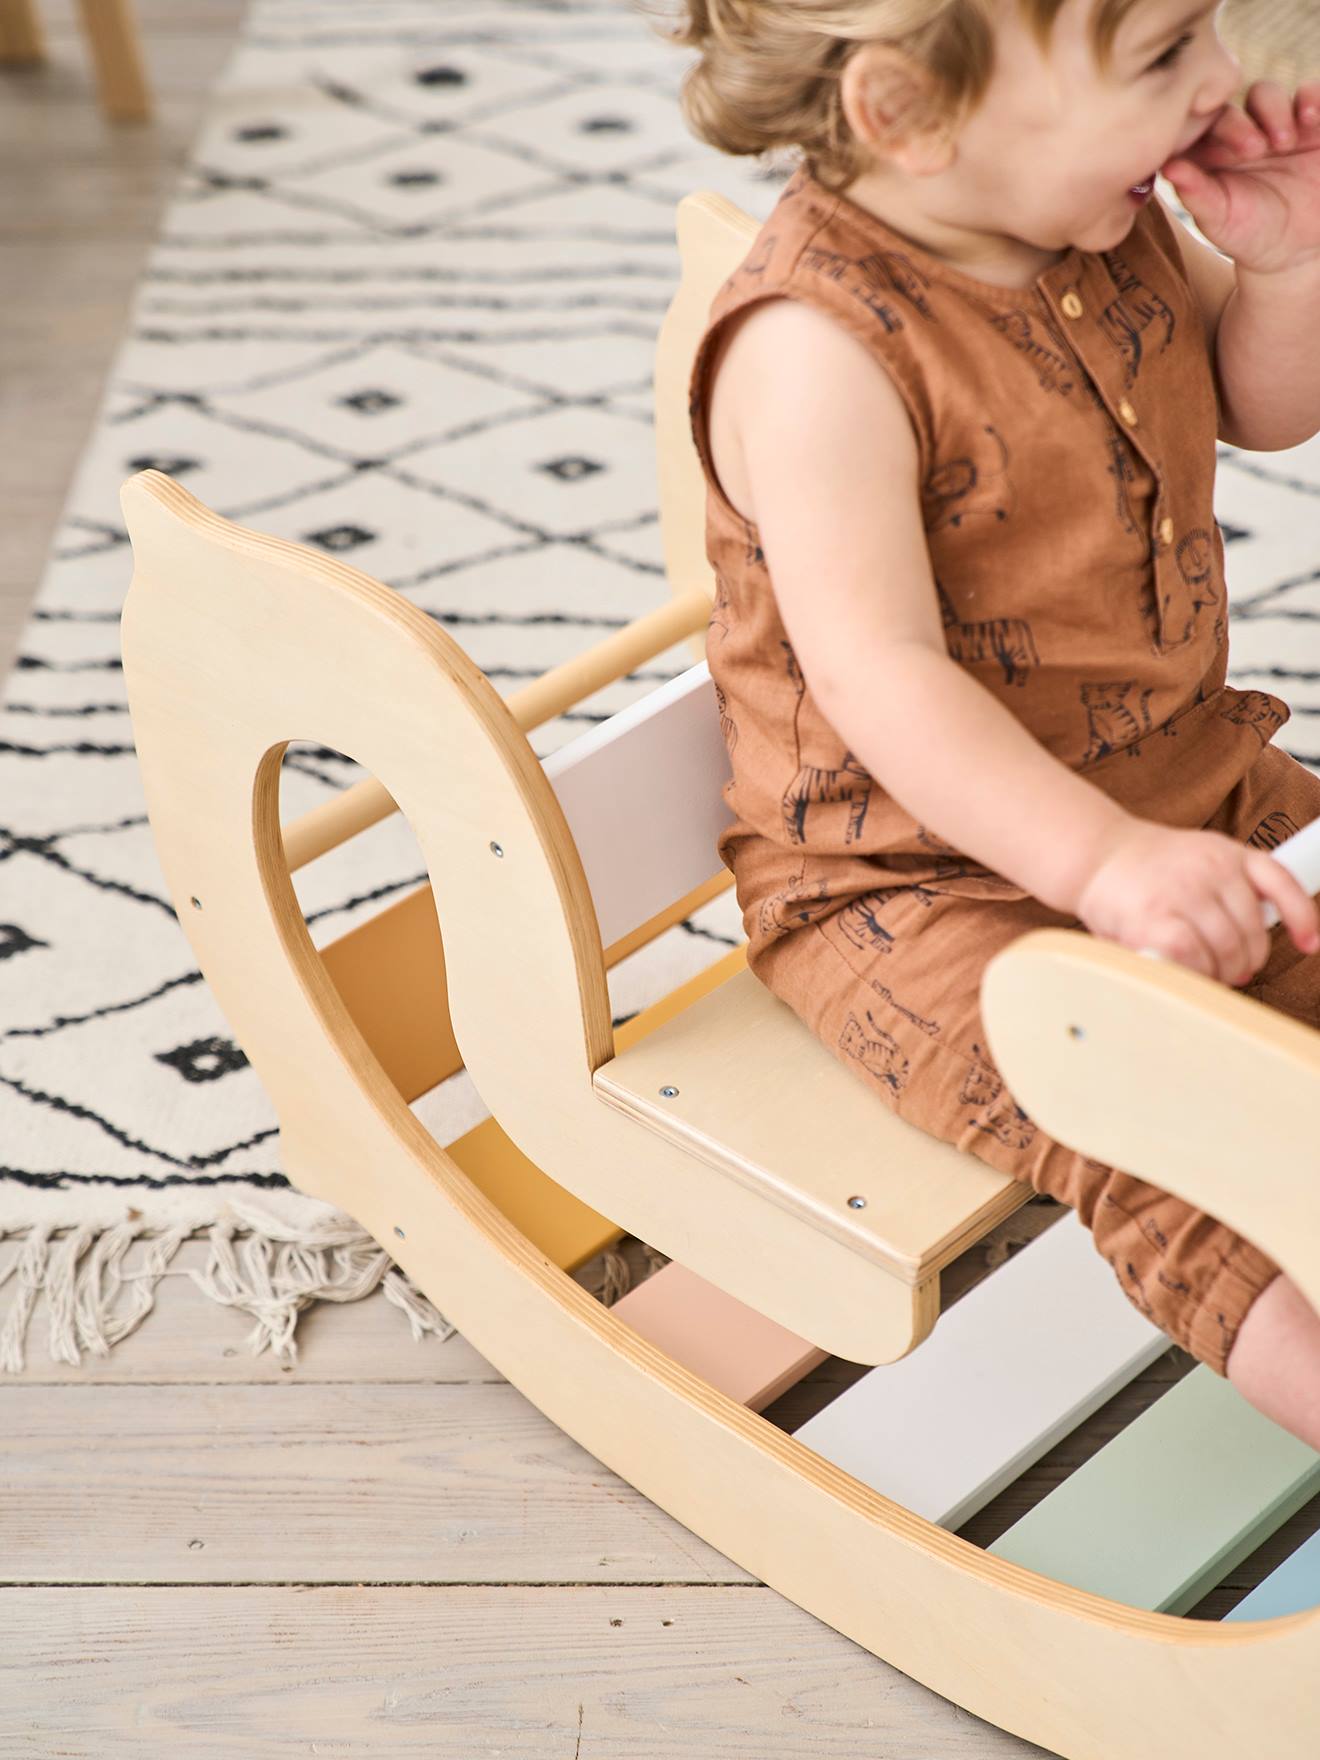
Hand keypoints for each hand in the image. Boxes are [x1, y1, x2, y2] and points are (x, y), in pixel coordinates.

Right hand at [1074, 820, 1319, 985]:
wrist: (1093, 855)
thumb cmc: (1144, 869)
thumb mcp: (1198, 860)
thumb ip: (1227, 890)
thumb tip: (1249, 944)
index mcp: (1227, 853)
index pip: (1282, 883)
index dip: (1302, 917)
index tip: (1310, 943)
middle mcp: (1212, 868)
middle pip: (1253, 933)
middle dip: (1245, 960)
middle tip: (1230, 969)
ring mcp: (1185, 892)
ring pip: (1227, 950)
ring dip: (1219, 971)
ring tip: (1202, 970)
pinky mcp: (1158, 919)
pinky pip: (1194, 957)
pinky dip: (1192, 971)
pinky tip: (1182, 967)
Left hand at [1161, 82, 1319, 277]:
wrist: (1294, 244)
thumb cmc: (1248, 233)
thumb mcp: (1221, 219)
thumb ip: (1196, 194)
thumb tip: (1168, 167)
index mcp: (1207, 151)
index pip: (1200, 127)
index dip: (1213, 132)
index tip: (1230, 155)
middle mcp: (1237, 129)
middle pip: (1233, 105)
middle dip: (1242, 124)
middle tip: (1255, 150)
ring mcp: (1271, 121)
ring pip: (1267, 93)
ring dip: (1274, 110)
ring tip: (1284, 142)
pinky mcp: (1309, 119)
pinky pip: (1310, 94)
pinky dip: (1311, 98)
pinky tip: (1310, 118)